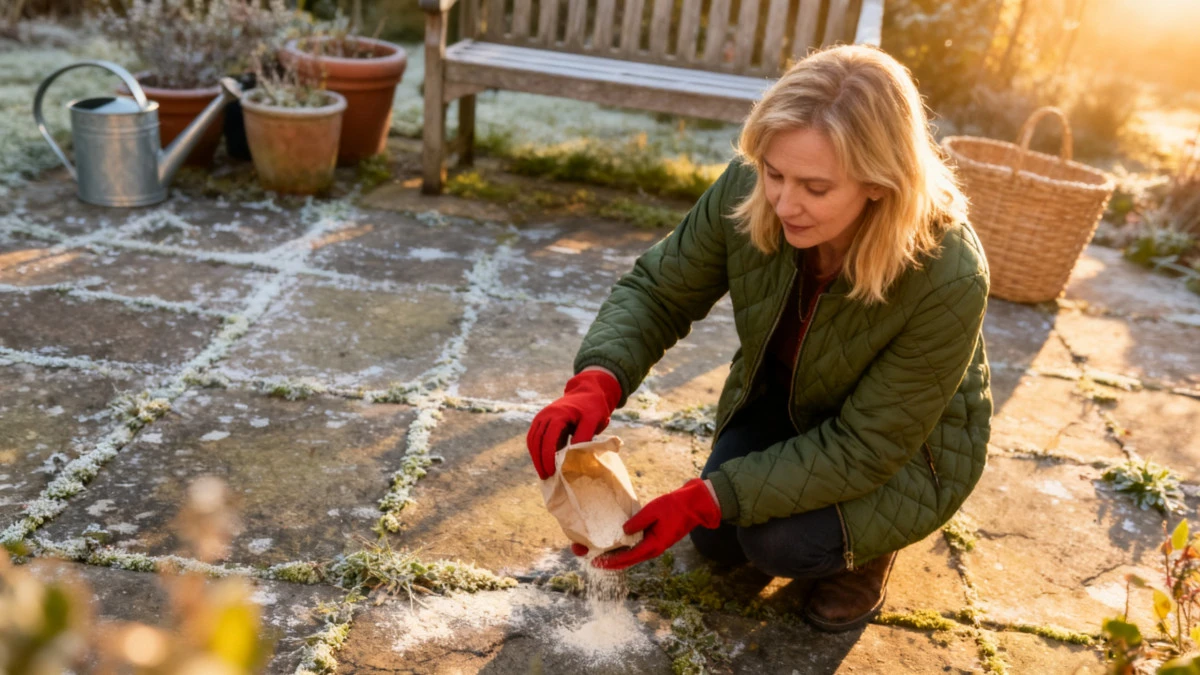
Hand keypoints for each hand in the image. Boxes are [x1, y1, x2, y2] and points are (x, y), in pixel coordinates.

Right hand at [526, 369, 621, 479]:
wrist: (587, 391)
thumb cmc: (593, 406)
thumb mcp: (593, 419)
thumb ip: (584, 435)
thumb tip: (573, 455)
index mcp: (558, 414)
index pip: (548, 438)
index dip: (548, 456)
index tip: (552, 471)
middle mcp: (545, 415)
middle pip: (536, 441)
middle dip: (539, 460)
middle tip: (546, 477)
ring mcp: (542, 417)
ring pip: (532, 440)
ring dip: (535, 457)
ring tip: (543, 474)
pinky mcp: (542, 421)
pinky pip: (534, 438)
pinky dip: (536, 451)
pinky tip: (543, 463)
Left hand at [593, 479, 721, 569]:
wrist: (695, 505)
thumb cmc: (675, 506)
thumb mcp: (653, 510)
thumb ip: (637, 522)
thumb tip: (622, 531)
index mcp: (653, 546)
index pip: (627, 558)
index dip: (610, 562)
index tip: (595, 562)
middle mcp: (653, 550)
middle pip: (627, 561)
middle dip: (610, 562)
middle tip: (592, 561)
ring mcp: (655, 546)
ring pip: (632, 556)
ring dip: (617, 557)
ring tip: (600, 554)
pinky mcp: (655, 539)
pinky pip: (637, 548)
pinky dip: (625, 549)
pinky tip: (616, 544)